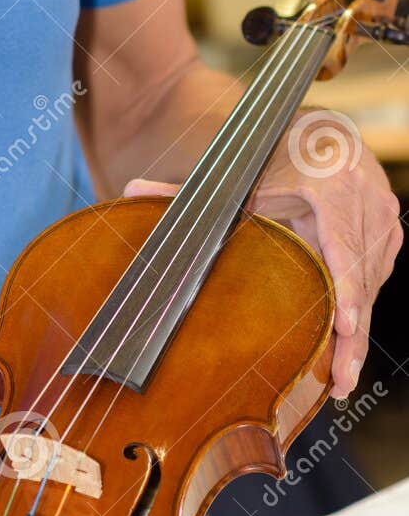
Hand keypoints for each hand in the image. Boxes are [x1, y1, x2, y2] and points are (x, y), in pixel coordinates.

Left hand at [125, 115, 401, 400]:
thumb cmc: (276, 155)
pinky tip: (344, 350)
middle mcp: (367, 202)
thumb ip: (186, 188)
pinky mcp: (389, 233)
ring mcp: (384, 219)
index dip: (346, 292)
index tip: (345, 328)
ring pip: (371, 285)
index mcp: (333, 185)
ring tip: (339, 378)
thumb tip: (132, 189)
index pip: (342, 248)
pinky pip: (375, 279)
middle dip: (350, 337)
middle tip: (337, 382)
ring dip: (357, 335)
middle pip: (361, 280)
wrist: (322, 134)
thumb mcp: (238, 174)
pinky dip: (360, 313)